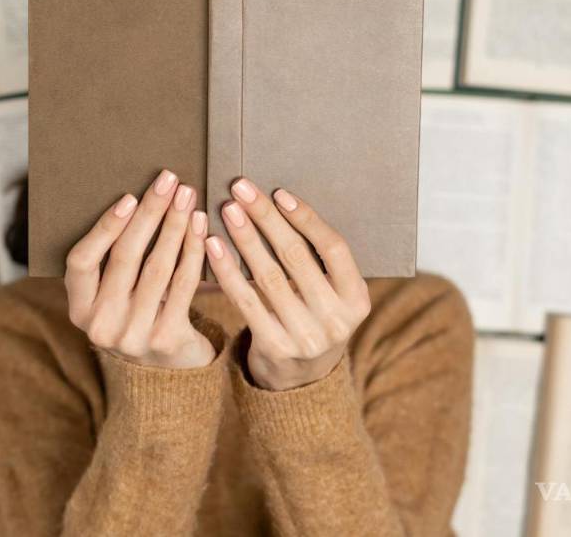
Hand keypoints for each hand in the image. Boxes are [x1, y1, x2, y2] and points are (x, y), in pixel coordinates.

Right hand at [64, 169, 214, 368]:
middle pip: (125, 258)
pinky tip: (201, 227)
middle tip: (168, 181)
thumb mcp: (114, 297)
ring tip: (187, 197)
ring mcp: (134, 334)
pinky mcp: (167, 338)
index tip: (128, 197)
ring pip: (157, 267)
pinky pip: (183, 285)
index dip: (104, 228)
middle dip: (149, 213)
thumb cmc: (138, 315)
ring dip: (174, 225)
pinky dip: (193, 251)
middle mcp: (101, 324)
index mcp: (79, 309)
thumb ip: (113, 263)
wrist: (168, 372)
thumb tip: (138, 199)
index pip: (81, 262)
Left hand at [205, 179, 370, 390]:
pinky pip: (245, 300)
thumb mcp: (332, 296)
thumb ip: (319, 261)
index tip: (279, 193)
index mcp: (357, 299)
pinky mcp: (274, 348)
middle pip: (297, 257)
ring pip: (268, 276)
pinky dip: (227, 269)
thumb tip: (278, 203)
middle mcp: (337, 320)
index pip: (334, 248)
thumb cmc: (312, 319)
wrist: (300, 381)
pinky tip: (213, 245)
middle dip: (266, 218)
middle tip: (241, 189)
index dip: (306, 218)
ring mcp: (306, 337)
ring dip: (244, 238)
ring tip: (227, 210)